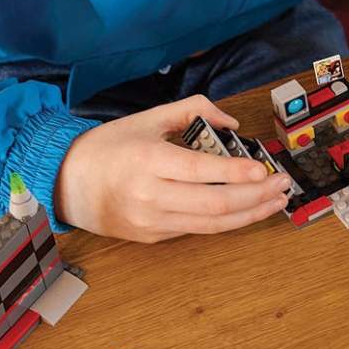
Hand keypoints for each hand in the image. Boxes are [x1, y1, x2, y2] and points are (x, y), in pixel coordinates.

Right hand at [55, 95, 292, 241]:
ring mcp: (150, 222)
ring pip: (211, 224)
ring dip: (250, 214)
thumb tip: (233, 123)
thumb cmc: (109, 146)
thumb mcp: (150, 117)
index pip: (202, 171)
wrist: (65, 183)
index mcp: (148, 161)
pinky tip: (248, 210)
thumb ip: (195, 110)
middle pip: (214, 203)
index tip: (265, 169)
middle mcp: (149, 196)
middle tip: (283, 184)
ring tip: (276, 200)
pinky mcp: (152, 237)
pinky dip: (227, 221)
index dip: (237, 172)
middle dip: (257, 196)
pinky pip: (196, 230)